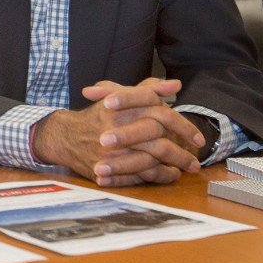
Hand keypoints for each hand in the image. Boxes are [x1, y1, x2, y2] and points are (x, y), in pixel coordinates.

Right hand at [32, 78, 204, 186]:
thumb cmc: (98, 116)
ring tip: (186, 168)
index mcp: (123, 107)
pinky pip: (140, 175)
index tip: (197, 138)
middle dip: (182, 153)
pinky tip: (169, 174)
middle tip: (196, 160)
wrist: (65, 136)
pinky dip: (159, 176)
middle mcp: (117, 128)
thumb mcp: (120, 97)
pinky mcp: (108, 168)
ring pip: (152, 161)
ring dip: (173, 166)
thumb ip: (148, 90)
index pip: (161, 114)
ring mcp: (111, 150)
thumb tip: (175, 85)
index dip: (183, 127)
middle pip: (159, 142)